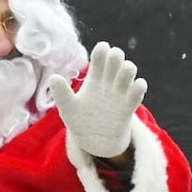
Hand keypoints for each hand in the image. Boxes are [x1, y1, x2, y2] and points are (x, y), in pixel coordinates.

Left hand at [47, 41, 146, 158]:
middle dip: (116, 56)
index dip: (102, 49)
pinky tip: (133, 89)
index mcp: (94, 77)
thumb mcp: (68, 108)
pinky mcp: (129, 105)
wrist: (94, 141)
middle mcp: (108, 81)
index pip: (100, 55)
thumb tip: (53, 77)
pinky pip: (139, 89)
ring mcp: (120, 92)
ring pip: (130, 70)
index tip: (101, 50)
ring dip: (128, 69)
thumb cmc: (80, 121)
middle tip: (111, 62)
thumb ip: (61, 94)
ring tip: (121, 78)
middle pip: (117, 58)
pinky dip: (138, 86)